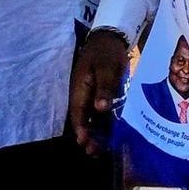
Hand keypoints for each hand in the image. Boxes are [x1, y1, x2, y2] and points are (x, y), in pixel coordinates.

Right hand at [68, 29, 128, 156]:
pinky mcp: (101, 95)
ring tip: (102, 150)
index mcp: (79, 88)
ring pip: (91, 119)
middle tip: (94, 152)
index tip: (86, 143)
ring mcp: (92, 96)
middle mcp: (83, 95)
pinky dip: (104, 126)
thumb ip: (104, 88)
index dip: (81, 129)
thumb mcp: (106, 68)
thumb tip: (100, 109)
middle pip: (83, 120)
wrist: (110, 38)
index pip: (77, 113)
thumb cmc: (106, 52)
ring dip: (96, 134)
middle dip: (88, 137)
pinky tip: (111, 137)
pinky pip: (101, 114)